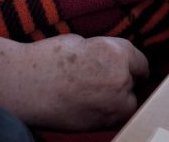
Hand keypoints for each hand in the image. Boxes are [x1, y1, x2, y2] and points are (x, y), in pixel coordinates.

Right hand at [0, 11, 147, 130]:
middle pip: (135, 81)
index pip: (140, 61)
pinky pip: (115, 116)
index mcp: (117, 54)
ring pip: (128, 101)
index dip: (129, 61)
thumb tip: (118, 60)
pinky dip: (108, 111)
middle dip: (124, 78)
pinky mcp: (102, 124)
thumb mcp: (85, 42)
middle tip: (102, 76)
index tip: (123, 63)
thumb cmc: (51, 58)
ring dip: (119, 97)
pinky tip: (90, 102)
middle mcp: (121, 79)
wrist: (28, 85)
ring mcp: (113, 106)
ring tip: (95, 90)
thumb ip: (107, 52)